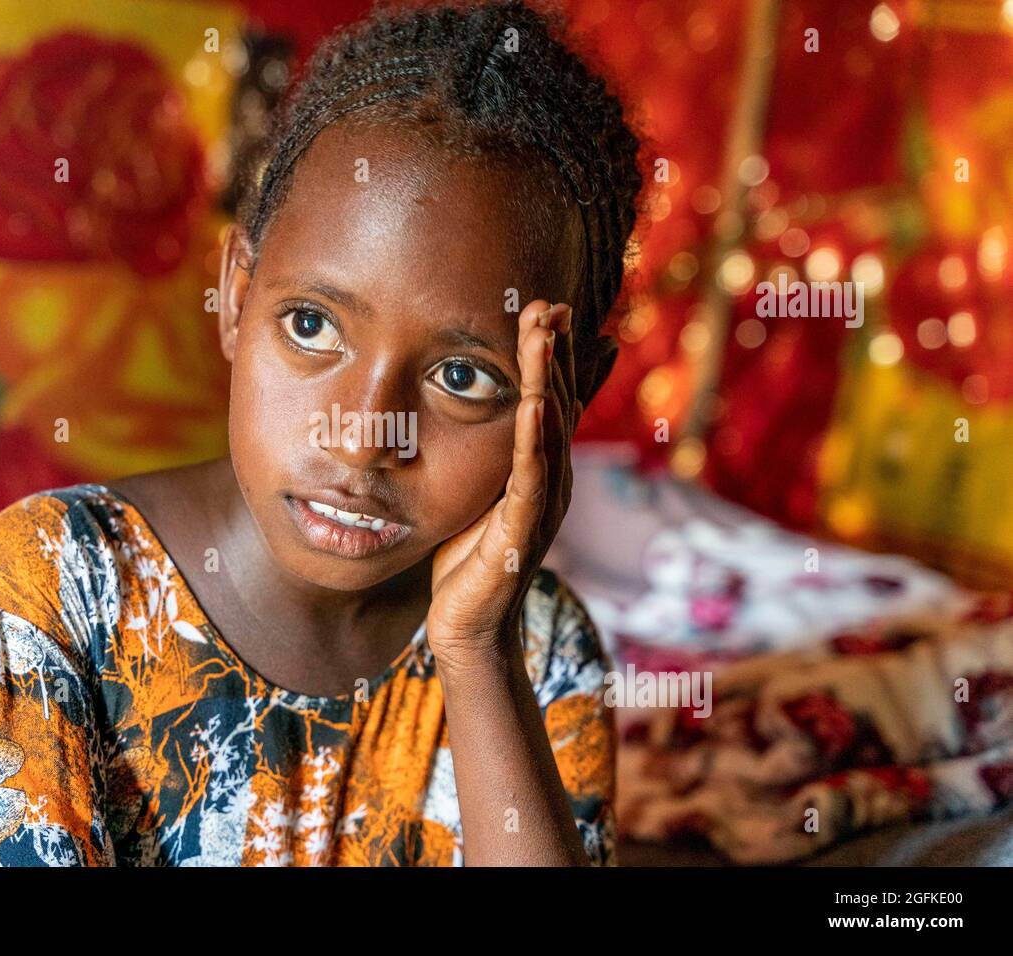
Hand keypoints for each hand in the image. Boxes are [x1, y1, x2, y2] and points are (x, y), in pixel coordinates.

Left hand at [426, 299, 582, 668]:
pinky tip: (533, 404)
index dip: (552, 355)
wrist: (467, 626)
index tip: (547, 308)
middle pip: (557, 405)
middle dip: (552, 354)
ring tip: (543, 337)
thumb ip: (495, 453)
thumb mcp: (482, 490)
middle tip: (547, 305)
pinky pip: (530, 479)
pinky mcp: (522, 533)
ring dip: (546, 382)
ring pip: (549, 432)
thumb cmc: (470, 558)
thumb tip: (489, 411)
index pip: (551, 399)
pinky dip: (534, 440)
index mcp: (543, 469)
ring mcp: (542, 507)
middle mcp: (553, 482)